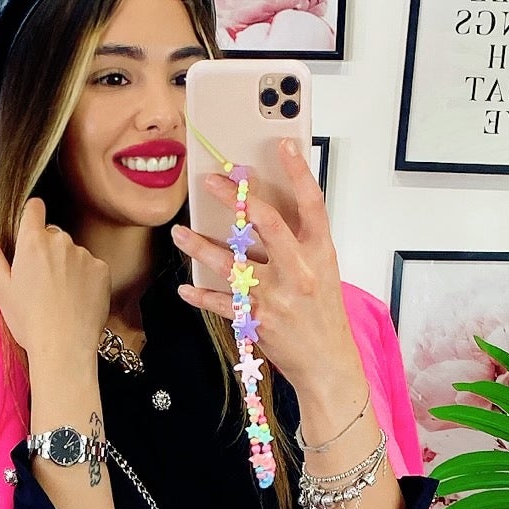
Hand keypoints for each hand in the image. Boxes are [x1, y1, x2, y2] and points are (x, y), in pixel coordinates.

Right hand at [0, 198, 108, 369]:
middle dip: (48, 251)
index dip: (31, 219)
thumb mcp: (2, 286)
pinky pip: (92, 268)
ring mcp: (84, 255)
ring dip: (67, 267)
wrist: (63, 349)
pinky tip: (77, 301)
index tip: (30, 235)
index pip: (34, 208)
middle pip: (53, 235)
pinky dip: (86, 280)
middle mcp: (60, 241)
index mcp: (33, 242)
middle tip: (41, 284)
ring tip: (60, 297)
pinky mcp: (102, 270)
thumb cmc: (30, 321)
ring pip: (73, 253)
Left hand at [170, 137, 366, 412]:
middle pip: (264, 222)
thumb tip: (261, 213)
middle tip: (211, 182)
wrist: (329, 364)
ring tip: (180, 233)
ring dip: (200, 246)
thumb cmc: (324, 316)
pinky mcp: (258, 320)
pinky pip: (221, 302)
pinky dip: (200, 294)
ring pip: (231, 262)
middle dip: (234, 198)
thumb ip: (298, 243)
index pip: (311, 202)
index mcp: (320, 252)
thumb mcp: (322, 272)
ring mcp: (277, 295)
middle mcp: (299, 270)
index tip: (283, 144)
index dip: (299, 170)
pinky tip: (186, 286)